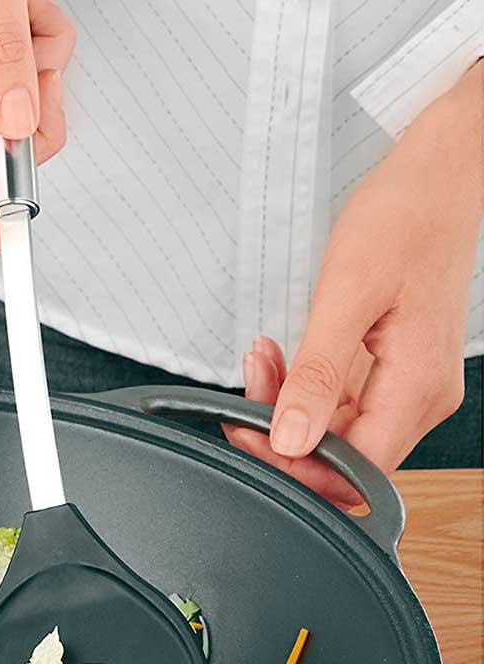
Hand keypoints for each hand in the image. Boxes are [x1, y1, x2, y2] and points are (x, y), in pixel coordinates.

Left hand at [225, 61, 482, 506]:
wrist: (436, 176)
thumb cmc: (403, 220)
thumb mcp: (345, 296)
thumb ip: (317, 376)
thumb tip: (292, 439)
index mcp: (417, 386)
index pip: (356, 471)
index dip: (299, 469)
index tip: (252, 436)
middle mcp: (419, 396)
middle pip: (343, 457)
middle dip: (282, 435)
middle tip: (243, 397)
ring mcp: (408, 385)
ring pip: (336, 432)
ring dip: (286, 408)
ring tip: (260, 362)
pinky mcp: (392, 370)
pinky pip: (340, 402)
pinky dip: (301, 389)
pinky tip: (278, 358)